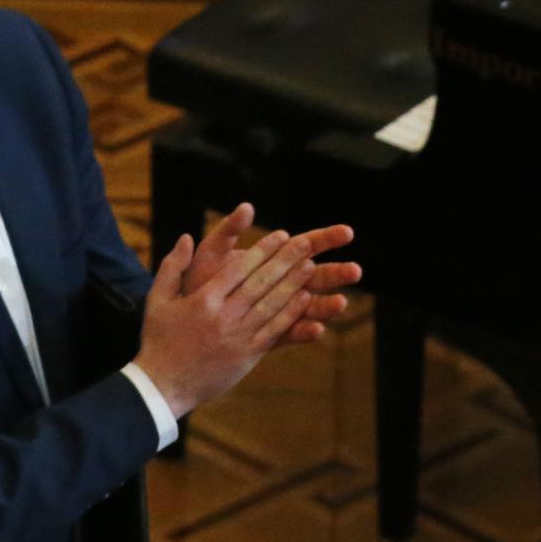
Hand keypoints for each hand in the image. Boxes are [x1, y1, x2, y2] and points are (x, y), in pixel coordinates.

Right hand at [133, 224, 317, 418]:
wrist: (164, 385)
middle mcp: (223, 316)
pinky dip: (291, 314)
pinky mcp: (248, 356)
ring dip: (293, 284)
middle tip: (305, 243)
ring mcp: (238, 337)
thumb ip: (173, 266)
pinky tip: (305, 299)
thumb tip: (186, 237)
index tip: (281, 235)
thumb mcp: (157, 299)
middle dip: (284, 261)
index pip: (238, 269)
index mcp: (203, 300)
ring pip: (271, 305)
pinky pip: (274, 331)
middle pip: (260, 283)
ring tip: (311, 265)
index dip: (262, 251)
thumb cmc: (159, 340)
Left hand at [178, 204, 359, 348]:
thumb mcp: (211, 254)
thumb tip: (246, 207)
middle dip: (338, 273)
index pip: (307, 245)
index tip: (348, 232)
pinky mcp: (272, 334)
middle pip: (318, 276)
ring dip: (328, 305)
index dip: (328, 238)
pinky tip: (317, 330)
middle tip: (355, 271)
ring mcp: (280, 310)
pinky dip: (305, 331)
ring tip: (341, 303)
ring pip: (311, 306)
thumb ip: (228, 231)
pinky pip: (292, 333)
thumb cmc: (198, 282)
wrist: (184, 321)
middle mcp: (282, 285)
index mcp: (273, 260)